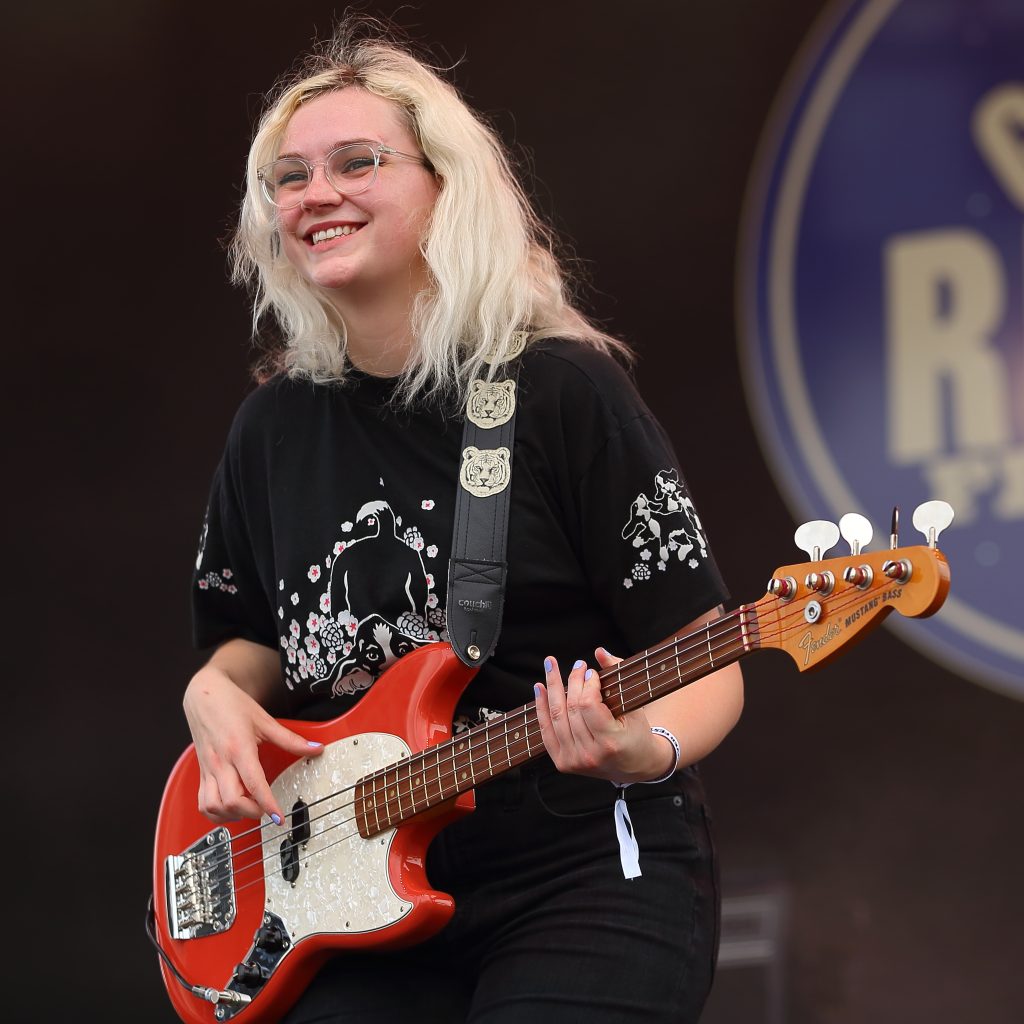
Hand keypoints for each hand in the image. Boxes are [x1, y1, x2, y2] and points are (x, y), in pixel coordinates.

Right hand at [183, 666, 322, 823]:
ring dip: (232, 815)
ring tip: (249, 809)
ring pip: (213, 806)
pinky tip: (230, 809)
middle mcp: (221, 762)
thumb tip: (316, 748)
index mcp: (239, 748)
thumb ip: (291, 739)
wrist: (204, 694)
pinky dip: (215, 813)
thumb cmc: (232, 704)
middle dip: (252, 813)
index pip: (254, 785)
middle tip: (267, 811)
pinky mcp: (201, 772)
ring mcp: (208, 769)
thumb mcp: (265, 720)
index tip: (279, 817)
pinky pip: (202, 802)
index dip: (268, 805)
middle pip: (232, 801)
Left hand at [533, 648, 676, 783]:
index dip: (587, 684)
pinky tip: (540, 688)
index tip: (592, 672)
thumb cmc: (637, 734)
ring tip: (551, 667)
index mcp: (610, 743)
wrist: (636, 766)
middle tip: (577, 665)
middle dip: (572, 681)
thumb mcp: (634, 706)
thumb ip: (618, 675)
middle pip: (571, 709)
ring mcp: (573, 761)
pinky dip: (541, 707)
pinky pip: (546, 731)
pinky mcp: (563, 763)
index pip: (589, 705)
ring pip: (556, 717)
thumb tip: (600, 652)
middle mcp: (590, 755)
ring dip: (552, 688)